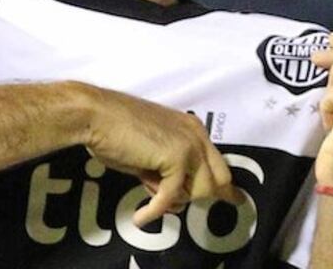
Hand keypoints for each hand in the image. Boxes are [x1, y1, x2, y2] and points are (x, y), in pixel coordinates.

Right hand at [79, 85, 241, 226]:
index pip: (218, 164)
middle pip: (219, 180)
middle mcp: (196, 135)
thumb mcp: (148, 153)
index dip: (224, 186)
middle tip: (170, 204)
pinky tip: (140, 217)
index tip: (235, 199)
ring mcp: (190, 145)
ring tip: (144, 192)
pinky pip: (172, 196)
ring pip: (200, 191)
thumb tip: (174, 196)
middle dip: (200, 196)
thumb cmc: (114, 131)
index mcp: (192, 128)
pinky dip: (155, 210)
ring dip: (172, 200)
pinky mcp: (177, 157)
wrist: (96, 115)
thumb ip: (166, 169)